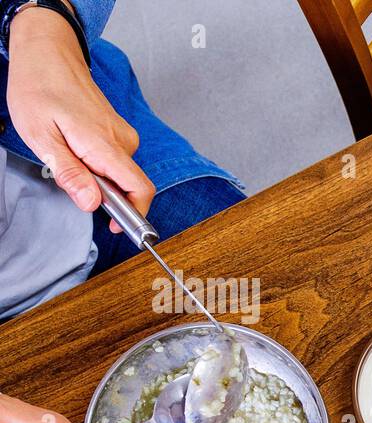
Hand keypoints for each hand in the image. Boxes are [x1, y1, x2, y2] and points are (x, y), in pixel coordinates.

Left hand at [5, 4, 153, 227]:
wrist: (48, 51)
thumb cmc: (39, 87)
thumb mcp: (40, 135)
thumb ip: (69, 172)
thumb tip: (91, 204)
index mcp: (104, 145)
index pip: (140, 189)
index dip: (133, 215)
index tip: (116, 228)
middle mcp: (122, 141)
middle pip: (128, 185)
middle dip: (105, 195)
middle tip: (71, 183)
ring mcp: (123, 134)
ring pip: (119, 172)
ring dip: (98, 177)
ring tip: (66, 155)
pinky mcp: (118, 130)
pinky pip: (115, 159)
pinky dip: (98, 164)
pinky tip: (74, 146)